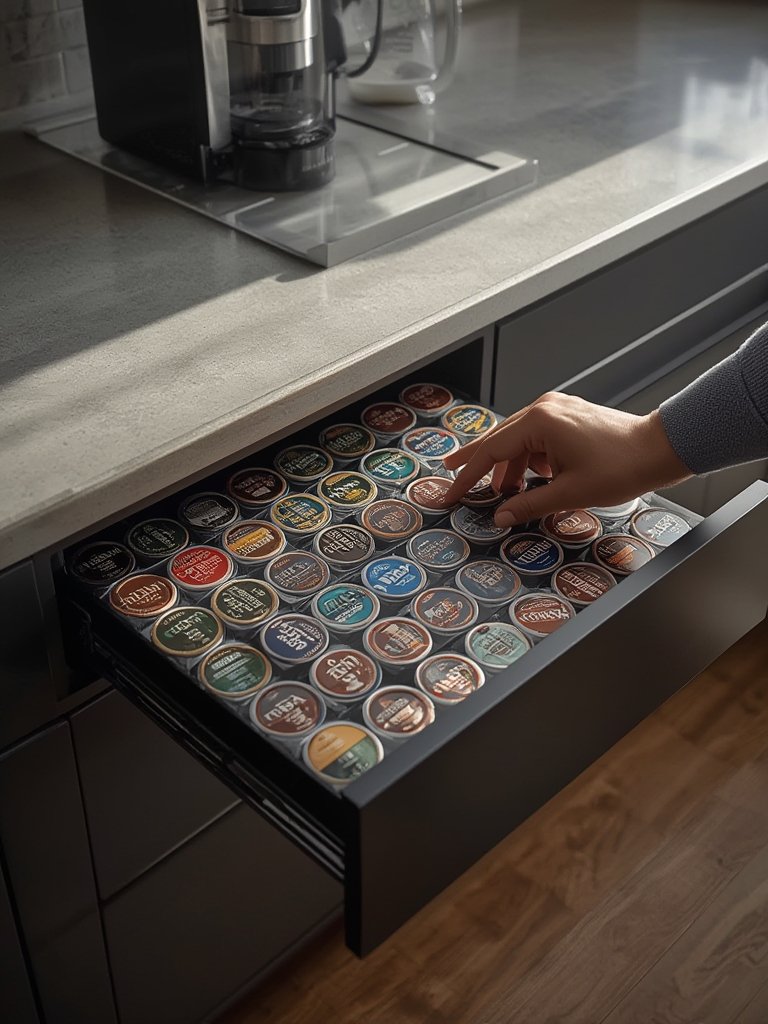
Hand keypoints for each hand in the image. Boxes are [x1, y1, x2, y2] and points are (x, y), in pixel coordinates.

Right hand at [442, 392, 691, 526]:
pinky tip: (536, 480)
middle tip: (448, 473)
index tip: (450, 492)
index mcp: (540, 422)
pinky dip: (530, 459)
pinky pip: (538, 438)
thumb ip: (529, 505)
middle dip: (476, 461)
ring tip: (505, 494)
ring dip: (509, 466)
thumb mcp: (570, 493)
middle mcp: (545, 409)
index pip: (490, 452)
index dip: (467, 476)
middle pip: (498, 439)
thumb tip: (500, 517)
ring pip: (519, 440)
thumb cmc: (622, 467)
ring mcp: (558, 410)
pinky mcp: (570, 416)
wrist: (661, 448)